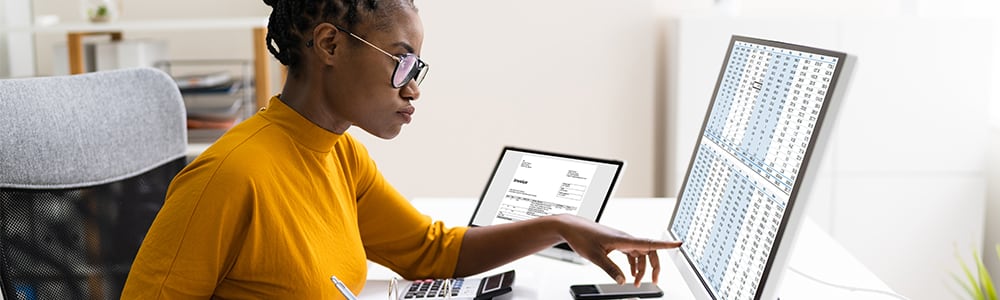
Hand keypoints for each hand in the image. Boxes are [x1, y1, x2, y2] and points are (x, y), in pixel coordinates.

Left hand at [555, 215, 681, 285]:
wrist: (571, 227)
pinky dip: (634, 264)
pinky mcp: (617, 242)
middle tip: (654, 281)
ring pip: (640, 253)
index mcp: (623, 239)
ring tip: (637, 282)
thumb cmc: (582, 236)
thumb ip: (610, 269)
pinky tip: (630, 274)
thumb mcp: (595, 257)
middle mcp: (625, 238)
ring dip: (641, 268)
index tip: (679, 244)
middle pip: (649, 251)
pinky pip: (632, 253)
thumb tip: (623, 281)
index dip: (666, 244)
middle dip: (654, 266)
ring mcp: (621, 240)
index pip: (649, 242)